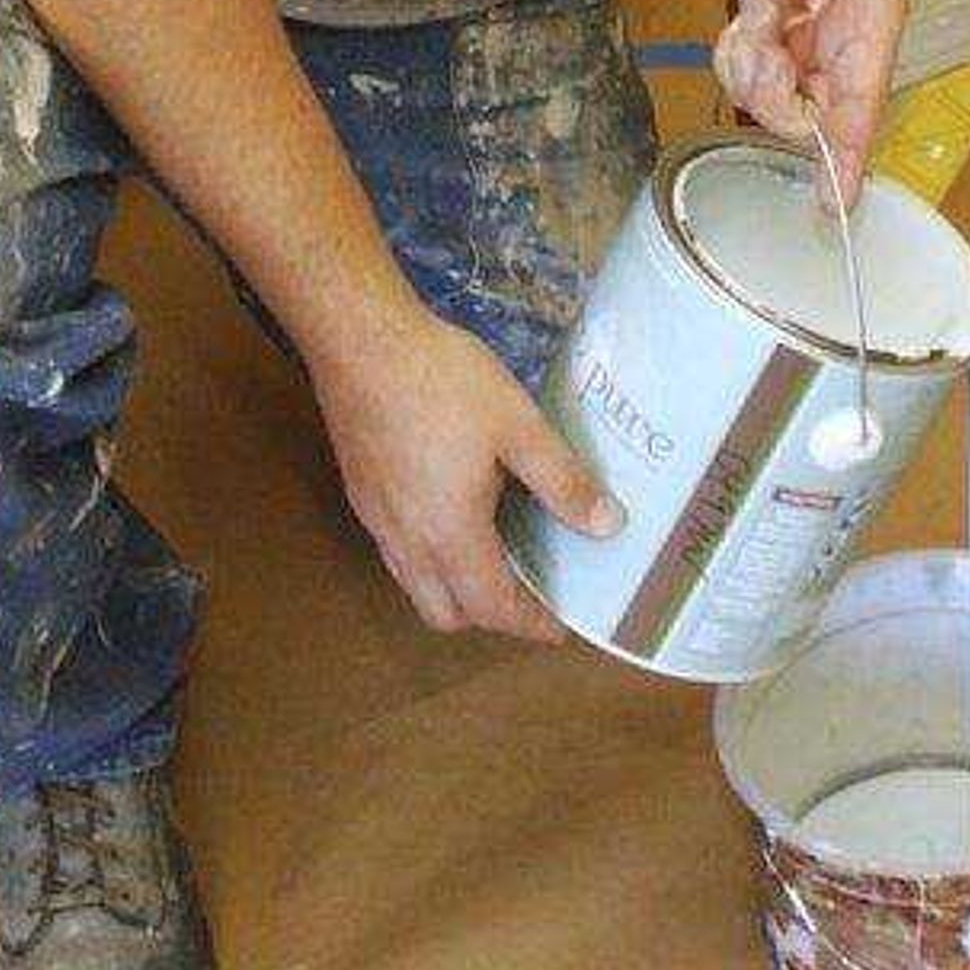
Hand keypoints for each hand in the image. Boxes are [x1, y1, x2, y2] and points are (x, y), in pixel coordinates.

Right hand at [301, 293, 618, 639]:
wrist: (361, 341)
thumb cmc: (443, 382)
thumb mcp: (518, 426)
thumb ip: (563, 481)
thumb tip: (608, 526)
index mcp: (450, 532)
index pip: (491, 607)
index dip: (529, 624)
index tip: (559, 628)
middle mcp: (408, 541)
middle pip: (446, 613)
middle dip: (489, 616)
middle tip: (530, 593)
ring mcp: (378, 520)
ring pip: (416, 586)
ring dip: (456, 590)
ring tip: (498, 558)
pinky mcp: (363, 495)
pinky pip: (398, 554)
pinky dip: (430, 559)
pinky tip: (454, 517)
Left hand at [714, 0, 907, 200]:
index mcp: (872, 11)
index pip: (864, 93)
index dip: (851, 148)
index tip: (835, 199)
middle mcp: (843, 39)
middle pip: (814, 110)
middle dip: (781, 102)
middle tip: (760, 47)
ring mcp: (806, 42)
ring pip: (777, 99)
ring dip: (754, 78)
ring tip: (753, 20)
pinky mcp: (772, 34)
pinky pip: (749, 76)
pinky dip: (736, 61)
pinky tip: (742, 22)